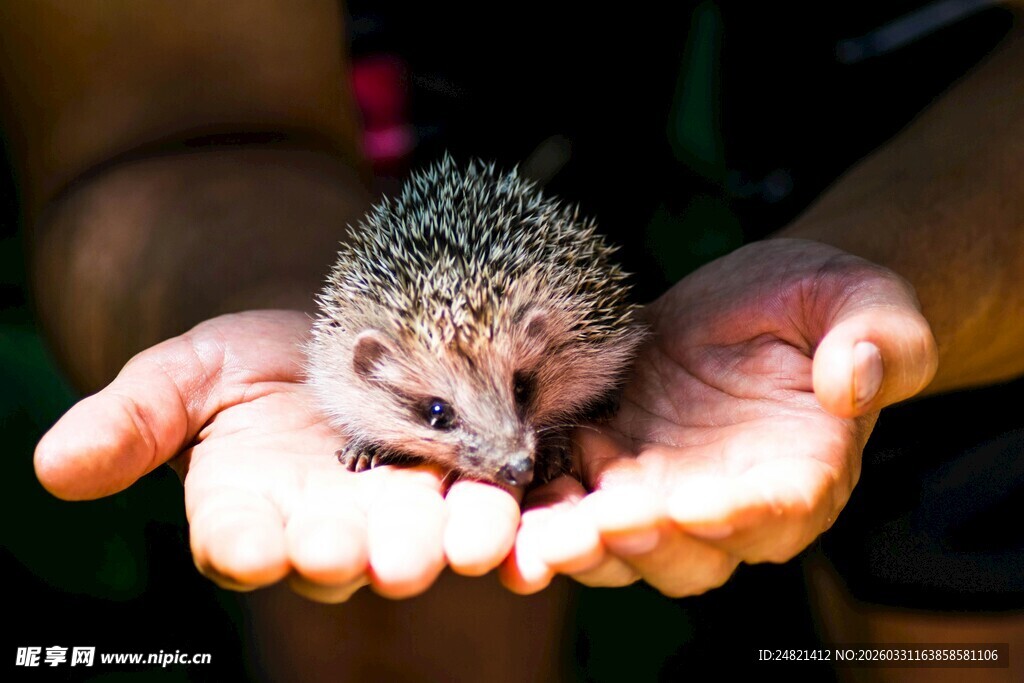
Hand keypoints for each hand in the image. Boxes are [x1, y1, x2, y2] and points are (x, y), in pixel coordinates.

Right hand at [34, 310, 521, 601]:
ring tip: (472, 536)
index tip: (247, 545)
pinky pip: (482, 502)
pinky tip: (521, 505)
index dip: (243, 545)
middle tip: (381, 558)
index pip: (236, 540)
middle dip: (360, 554)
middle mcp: (325, 524)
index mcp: (248, 511)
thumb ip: (133, 419)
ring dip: (448, 540)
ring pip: (422, 535)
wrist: (330, 326)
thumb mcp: (185, 373)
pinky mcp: (461, 479)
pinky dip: (502, 508)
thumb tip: (55, 464)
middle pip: (341, 552)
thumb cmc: (246, 359)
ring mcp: (398, 507)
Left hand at [500, 239, 937, 595]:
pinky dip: (545, 509)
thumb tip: (855, 379)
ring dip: (578, 545)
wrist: (755, 298)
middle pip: (688, 554)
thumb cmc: (821, 302)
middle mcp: (730, 503)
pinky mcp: (613, 464)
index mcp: (803, 475)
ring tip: (536, 534)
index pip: (774, 513)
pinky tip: (514, 497)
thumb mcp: (861, 300)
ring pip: (622, 547)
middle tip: (591, 524)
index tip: (689, 504)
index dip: (733, 517)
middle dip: (638, 543)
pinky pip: (576, 503)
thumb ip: (877, 339)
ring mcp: (665, 490)